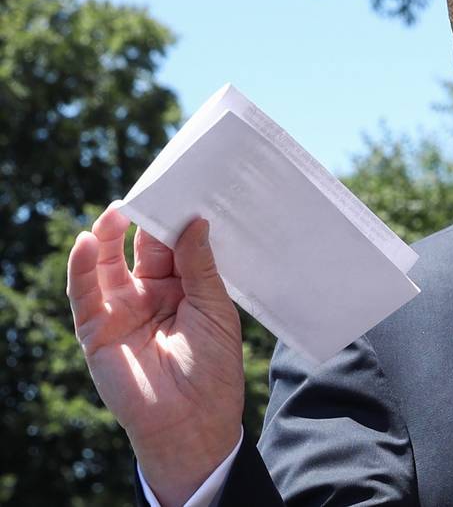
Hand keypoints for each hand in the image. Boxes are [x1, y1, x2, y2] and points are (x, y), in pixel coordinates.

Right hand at [67, 204, 243, 505]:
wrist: (193, 420)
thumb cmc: (214, 367)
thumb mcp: (215, 309)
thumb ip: (200, 266)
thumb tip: (196, 221)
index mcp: (183, 287)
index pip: (172, 244)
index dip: (173, 218)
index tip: (179, 187)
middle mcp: (150, 293)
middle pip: (140, 247)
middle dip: (142, 220)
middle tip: (149, 191)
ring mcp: (121, 309)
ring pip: (107, 263)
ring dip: (108, 235)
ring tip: (117, 211)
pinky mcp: (96, 328)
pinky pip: (84, 292)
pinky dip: (82, 266)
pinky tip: (89, 241)